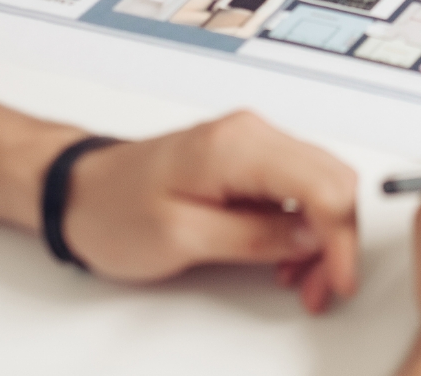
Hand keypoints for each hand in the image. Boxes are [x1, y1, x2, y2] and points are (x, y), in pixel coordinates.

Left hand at [61, 111, 358, 313]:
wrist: (78, 193)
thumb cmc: (113, 210)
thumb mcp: (181, 237)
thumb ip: (253, 236)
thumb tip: (310, 238)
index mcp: (238, 145)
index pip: (323, 185)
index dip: (342, 239)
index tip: (339, 279)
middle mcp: (253, 133)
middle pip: (332, 181)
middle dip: (337, 241)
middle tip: (322, 288)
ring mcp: (253, 143)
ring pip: (321, 186)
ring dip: (323, 236)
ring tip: (302, 280)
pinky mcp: (249, 159)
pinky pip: (298, 188)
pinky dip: (304, 226)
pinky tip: (286, 256)